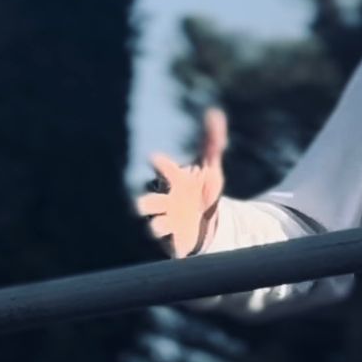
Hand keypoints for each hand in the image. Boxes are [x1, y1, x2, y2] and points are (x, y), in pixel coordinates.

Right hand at [136, 108, 227, 257]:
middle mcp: (165, 201)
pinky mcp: (175, 242)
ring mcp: (168, 222)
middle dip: (149, 200)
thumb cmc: (203, 190)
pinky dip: (172, 246)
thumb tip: (214, 113)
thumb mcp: (211, 167)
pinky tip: (178, 248)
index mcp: (173, 180)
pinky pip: (169, 246)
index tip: (155, 158)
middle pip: (147, 201)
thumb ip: (212, 142)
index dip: (159, 164)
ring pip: (154, 225)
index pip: (162, 169)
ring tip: (162, 224)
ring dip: (157, 225)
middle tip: (146, 200)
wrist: (208, 222)